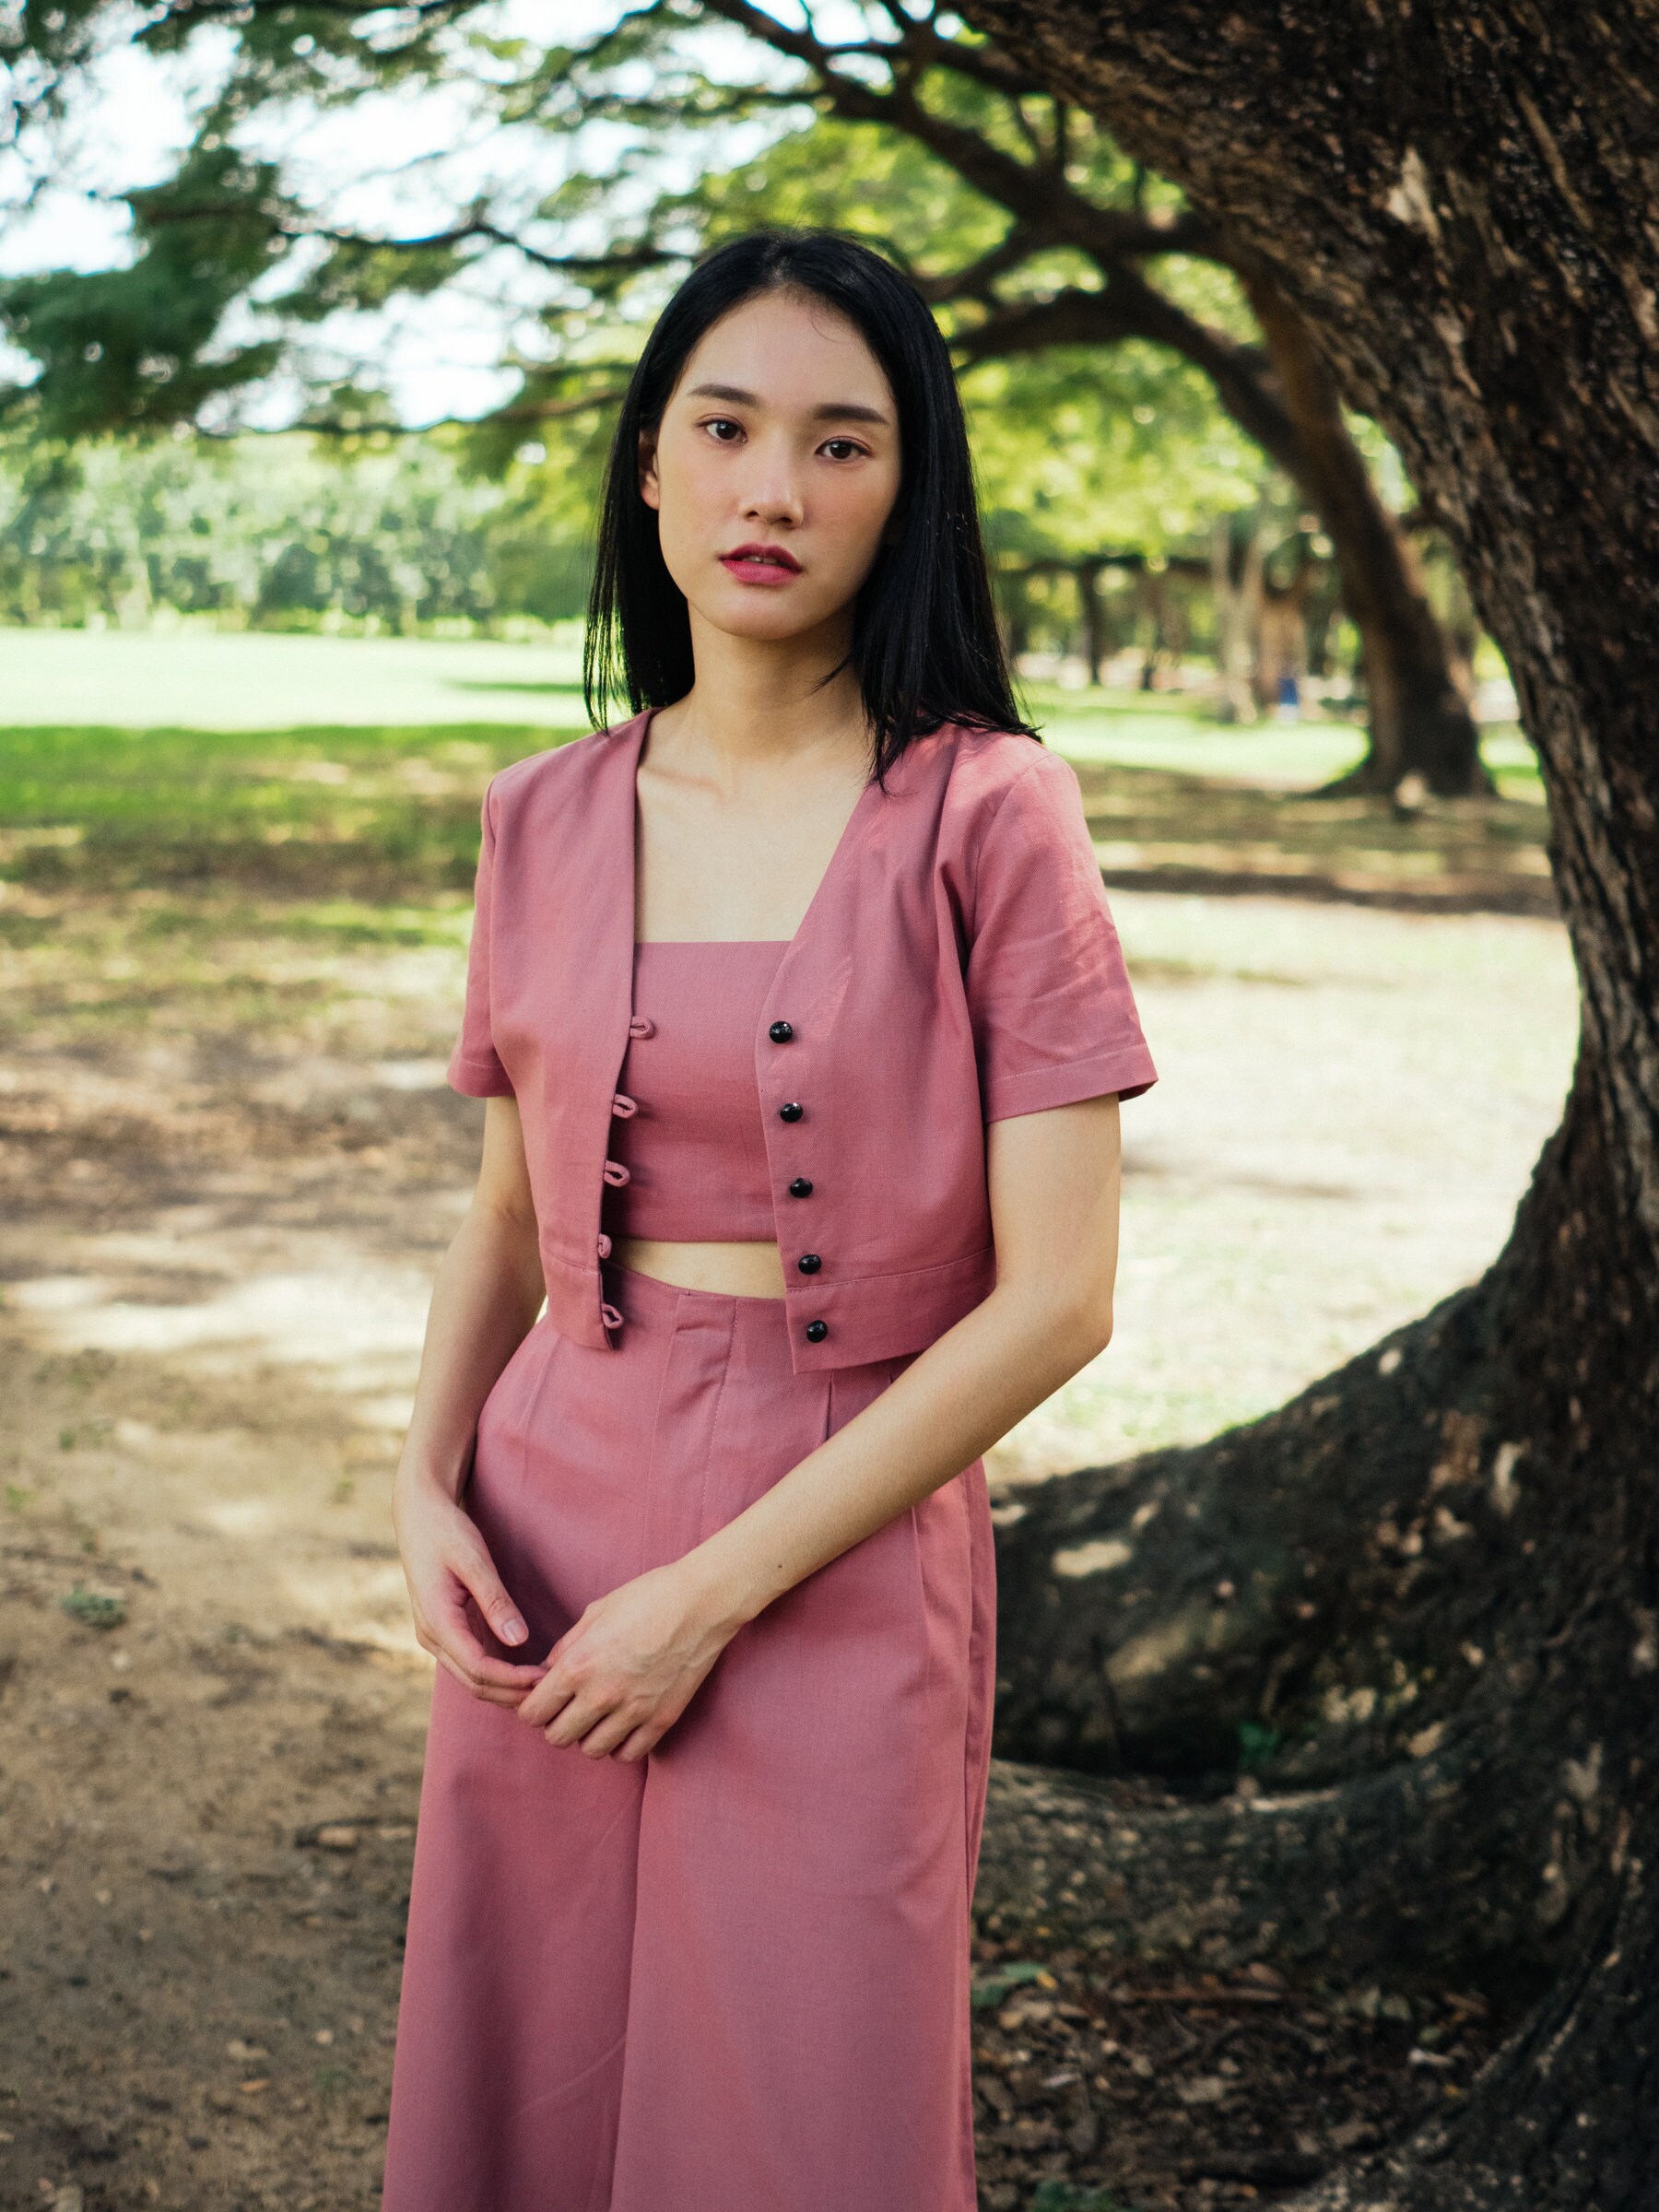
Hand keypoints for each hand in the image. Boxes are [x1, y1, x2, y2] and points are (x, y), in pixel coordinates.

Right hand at [393, 1470, 548, 1707]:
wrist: (418, 1515)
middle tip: (553, 1689)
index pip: (477, 1668)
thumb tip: (519, 1641)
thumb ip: (495, 1601)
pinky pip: (470, 1663)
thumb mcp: (474, 1561)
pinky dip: (496, 1674)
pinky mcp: (444, 1630)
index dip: (512, 1680)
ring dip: (504, 1688)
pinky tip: (523, 1671)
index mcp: (437, 1621)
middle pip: (473, 1683)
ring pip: (470, 1678)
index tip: (546, 1678)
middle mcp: (431, 1636)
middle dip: (511, 1692)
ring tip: (543, 1685)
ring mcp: (435, 1636)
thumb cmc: (446, 1532)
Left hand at [515, 1560, 736, 1760]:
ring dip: (588, 1736)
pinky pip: (628, 1754)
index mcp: (578, 1666)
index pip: (533, 1713)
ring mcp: (633, 1711)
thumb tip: (547, 1673)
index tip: (543, 1700)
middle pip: (557, 1738)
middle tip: (569, 1708)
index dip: (533, 1707)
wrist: (700, 1603)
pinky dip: (620, 1745)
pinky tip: (622, 1725)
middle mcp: (601, 1695)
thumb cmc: (646, 1597)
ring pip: (591, 1750)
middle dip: (557, 1724)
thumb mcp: (595, 1613)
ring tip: (598, 1716)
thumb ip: (566, 1647)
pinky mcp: (661, 1720)